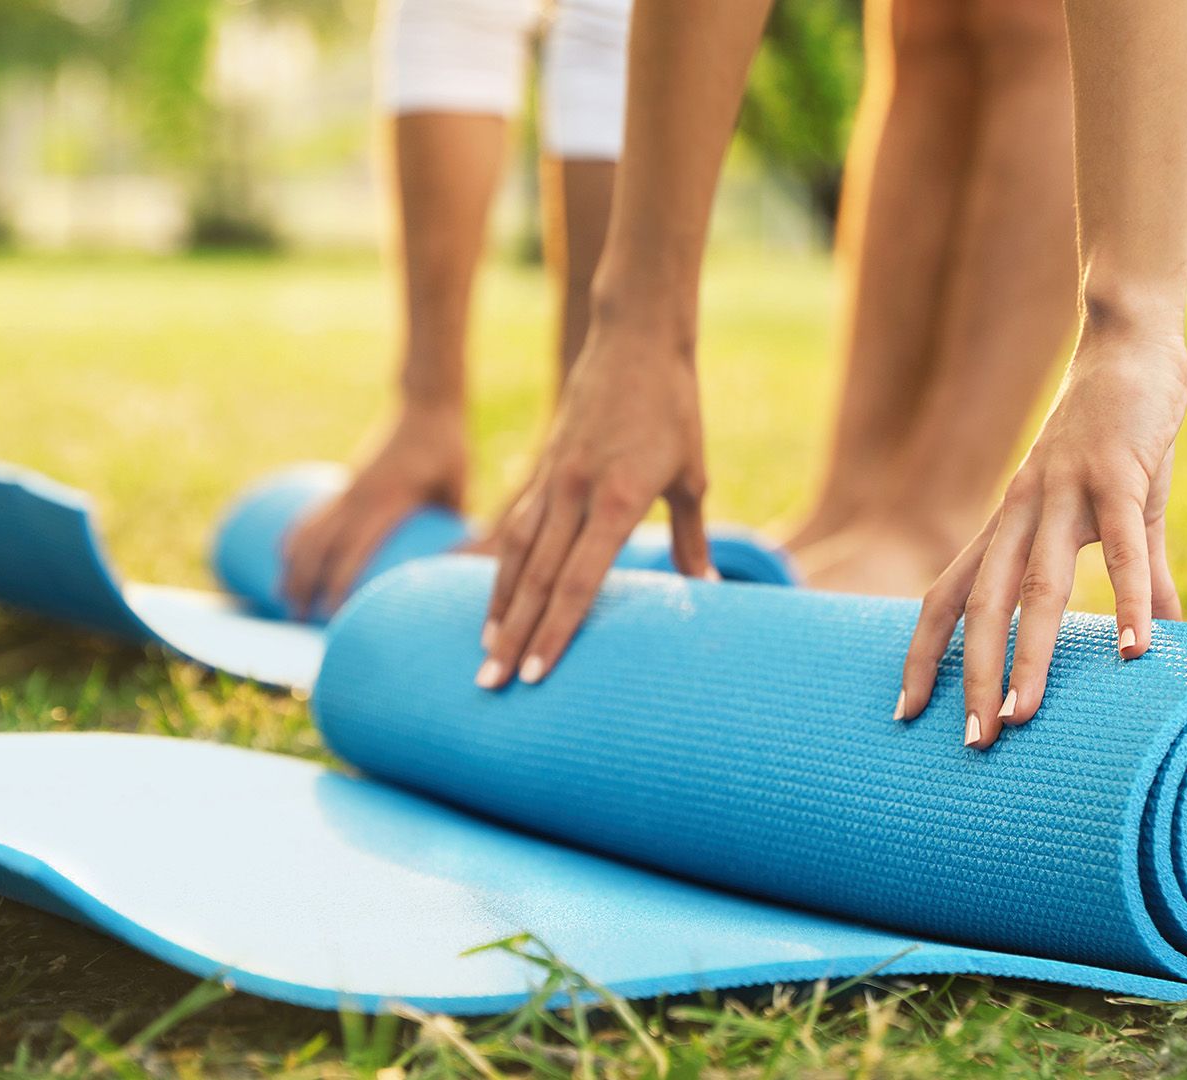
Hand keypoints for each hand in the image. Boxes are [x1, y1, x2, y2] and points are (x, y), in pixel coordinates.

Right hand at [280, 402, 465, 618]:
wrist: (426, 405)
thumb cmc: (449, 449)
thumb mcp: (458, 487)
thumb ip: (454, 526)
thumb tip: (457, 569)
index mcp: (388, 501)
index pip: (354, 550)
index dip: (340, 583)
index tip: (333, 614)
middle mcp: (359, 496)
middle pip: (320, 547)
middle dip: (305, 584)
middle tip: (299, 621)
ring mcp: (347, 488)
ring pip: (309, 532)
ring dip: (292, 566)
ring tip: (283, 599)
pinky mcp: (344, 483)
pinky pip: (311, 514)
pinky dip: (294, 536)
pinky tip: (283, 557)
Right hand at [476, 321, 712, 687]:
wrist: (634, 338)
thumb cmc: (674, 408)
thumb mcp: (692, 474)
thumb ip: (690, 538)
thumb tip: (704, 590)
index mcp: (615, 498)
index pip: (579, 580)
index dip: (557, 631)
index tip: (537, 674)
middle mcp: (573, 492)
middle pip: (537, 580)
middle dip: (513, 638)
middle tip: (491, 686)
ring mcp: (551, 479)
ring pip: (514, 555)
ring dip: (498, 609)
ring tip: (483, 655)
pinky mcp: (542, 468)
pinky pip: (514, 528)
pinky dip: (501, 569)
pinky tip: (494, 601)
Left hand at [897, 327, 1186, 747]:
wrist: (1129, 345)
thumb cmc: (1119, 436)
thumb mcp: (1121, 512)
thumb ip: (1138, 577)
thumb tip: (1160, 638)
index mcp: (1007, 523)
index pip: (947, 596)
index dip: (923, 653)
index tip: (907, 712)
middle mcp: (1019, 511)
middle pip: (978, 603)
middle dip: (969, 674)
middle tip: (971, 741)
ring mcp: (1064, 491)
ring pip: (1037, 584)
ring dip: (1029, 653)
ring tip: (1025, 715)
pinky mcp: (1118, 473)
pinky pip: (1123, 546)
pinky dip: (1128, 598)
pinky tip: (1139, 648)